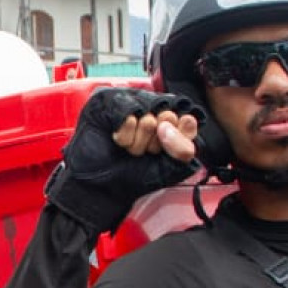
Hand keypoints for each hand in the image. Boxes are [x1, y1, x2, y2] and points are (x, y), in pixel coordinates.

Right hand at [46, 87, 202, 231]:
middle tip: (142, 151)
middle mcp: (151, 105)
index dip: (175, 141)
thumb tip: (168, 126)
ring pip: (148, 119)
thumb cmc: (132, 175)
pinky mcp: (109, 100)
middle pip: (169, 117)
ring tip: (127, 147)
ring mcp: (130, 101)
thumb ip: (183, 149)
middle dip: (155, 144)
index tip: (163, 152)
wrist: (100, 187)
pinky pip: (129, 116)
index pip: (187, 120)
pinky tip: (116, 139)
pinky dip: (123, 136)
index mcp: (169, 119)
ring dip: (136, 143)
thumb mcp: (168, 168)